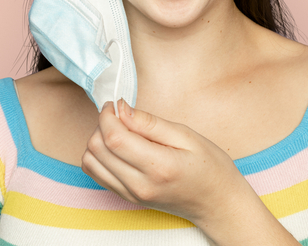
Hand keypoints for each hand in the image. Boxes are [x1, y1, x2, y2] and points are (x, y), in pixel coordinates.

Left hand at [80, 99, 246, 223]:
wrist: (217, 203)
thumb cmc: (210, 167)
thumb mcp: (186, 135)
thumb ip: (150, 122)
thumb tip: (121, 108)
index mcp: (159, 166)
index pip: (114, 138)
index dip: (107, 115)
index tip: (115, 103)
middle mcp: (140, 185)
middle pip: (97, 149)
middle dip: (102, 125)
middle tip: (121, 115)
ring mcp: (131, 195)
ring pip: (90, 162)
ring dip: (98, 141)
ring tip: (120, 131)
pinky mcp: (127, 199)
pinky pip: (96, 174)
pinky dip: (99, 156)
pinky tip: (118, 147)